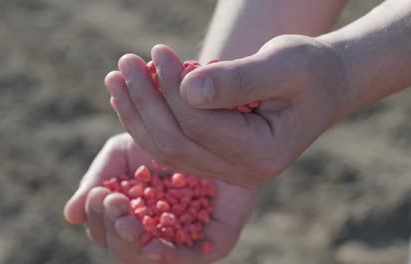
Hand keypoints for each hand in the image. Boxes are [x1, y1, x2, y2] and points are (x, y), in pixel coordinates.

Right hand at [64, 133, 255, 263]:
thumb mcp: (122, 152)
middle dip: (115, 232)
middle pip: (122, 248)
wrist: (210, 122)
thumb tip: (70, 215)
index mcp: (129, 209)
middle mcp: (153, 227)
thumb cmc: (166, 132)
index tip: (103, 195)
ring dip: (134, 246)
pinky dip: (169, 256)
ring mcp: (181, 236)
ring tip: (131, 225)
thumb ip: (98, 179)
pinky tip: (154, 247)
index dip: (98, 217)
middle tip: (117, 208)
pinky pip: (189, 259)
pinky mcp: (212, 240)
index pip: (103, 227)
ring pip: (148, 258)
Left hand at [107, 35, 347, 187]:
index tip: (157, 50)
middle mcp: (242, 172)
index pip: (199, 125)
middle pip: (175, 143)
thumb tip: (187, 89)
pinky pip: (170, 146)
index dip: (170, 88)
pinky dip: (146, 121)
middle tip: (124, 63)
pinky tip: (128, 97)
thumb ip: (238, 79)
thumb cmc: (309, 70)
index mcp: (262, 153)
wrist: (321, 87)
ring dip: (136, 112)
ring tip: (116, 77)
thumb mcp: (284, 64)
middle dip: (144, 101)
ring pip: (165, 149)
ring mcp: (226, 171)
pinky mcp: (214, 159)